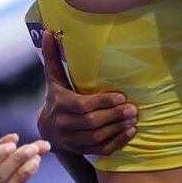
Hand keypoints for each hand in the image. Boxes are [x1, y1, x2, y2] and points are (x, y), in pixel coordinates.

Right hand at [36, 30, 136, 155]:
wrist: (47, 131)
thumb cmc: (56, 98)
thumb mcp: (54, 80)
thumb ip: (52, 57)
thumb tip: (48, 32)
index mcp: (60, 104)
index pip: (82, 106)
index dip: (102, 102)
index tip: (120, 96)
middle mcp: (64, 124)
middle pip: (92, 122)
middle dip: (114, 116)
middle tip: (133, 108)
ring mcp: (72, 140)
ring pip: (97, 137)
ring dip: (118, 128)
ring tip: (134, 118)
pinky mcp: (81, 151)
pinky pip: (101, 150)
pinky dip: (117, 142)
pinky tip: (131, 132)